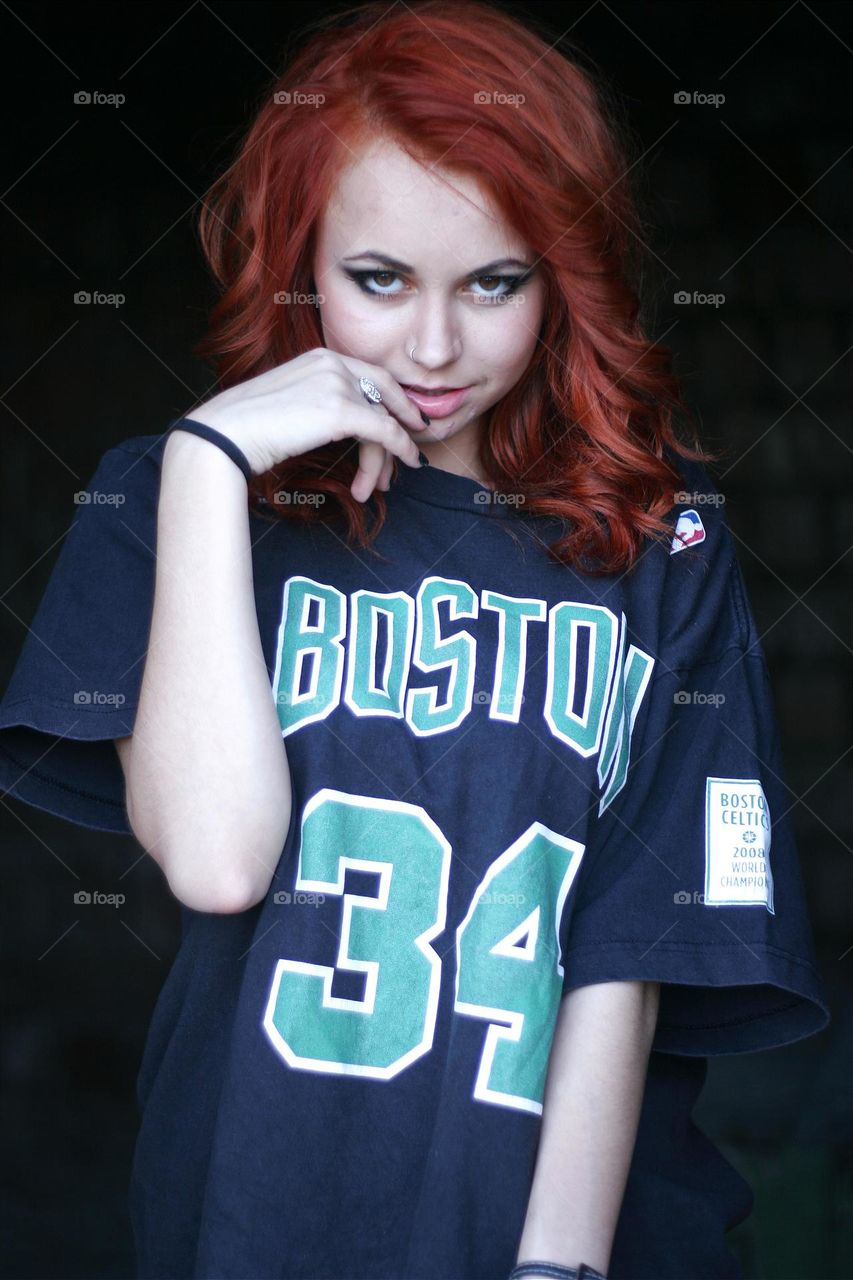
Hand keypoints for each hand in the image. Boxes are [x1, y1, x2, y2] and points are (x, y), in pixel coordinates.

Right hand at [183, 347, 426, 502]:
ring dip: (383, 459)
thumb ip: (318, 404)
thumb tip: (338, 425)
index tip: (407, 422)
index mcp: (319, 357)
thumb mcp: (290, 404)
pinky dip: (400, 449)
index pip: (371, 376)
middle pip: (383, 397)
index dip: (396, 400)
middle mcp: (332, 363)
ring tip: (376, 488)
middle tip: (406, 460)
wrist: (226, 433)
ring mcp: (338, 384)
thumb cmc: (247, 427)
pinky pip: (385, 432)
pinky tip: (408, 464)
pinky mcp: (341, 410)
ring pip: (382, 422)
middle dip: (400, 429)